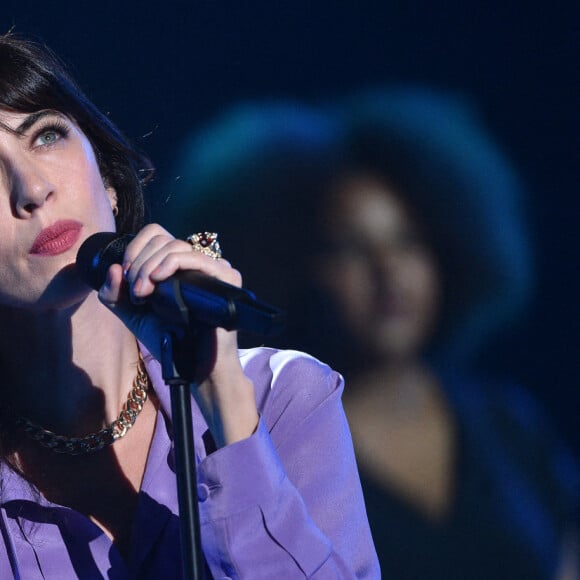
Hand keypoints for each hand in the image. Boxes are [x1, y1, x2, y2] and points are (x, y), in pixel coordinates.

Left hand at [98, 224, 258, 446]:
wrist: (195, 365)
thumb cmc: (170, 339)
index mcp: (177, 264)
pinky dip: (172, 263)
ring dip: (151, 266)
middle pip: (163, 238)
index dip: (135, 248)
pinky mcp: (226, 277)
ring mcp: (214, 267)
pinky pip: (196, 258)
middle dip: (140, 263)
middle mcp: (197, 261)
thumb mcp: (134, 315)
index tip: (126, 277)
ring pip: (176, 246)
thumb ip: (116, 294)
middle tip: (137, 293)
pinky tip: (159, 280)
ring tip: (145, 294)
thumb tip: (113, 269)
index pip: (156, 234)